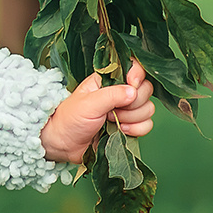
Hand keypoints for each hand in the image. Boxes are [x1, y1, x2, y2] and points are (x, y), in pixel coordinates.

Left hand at [38, 60, 155, 164]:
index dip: (137, 76)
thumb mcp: (88, 103)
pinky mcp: (130, 126)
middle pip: (146, 90)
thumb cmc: (70, 118)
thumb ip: (111, 95)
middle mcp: (121, 93)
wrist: (65, 144)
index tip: (131, 85)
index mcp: (110, 80)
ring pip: (148, 109)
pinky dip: (136, 130)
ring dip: (132, 118)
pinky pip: (147, 125)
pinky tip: (120, 131)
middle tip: (113, 110)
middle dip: (133, 103)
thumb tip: (133, 91)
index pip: (135, 68)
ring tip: (112, 121)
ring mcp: (127, 110)